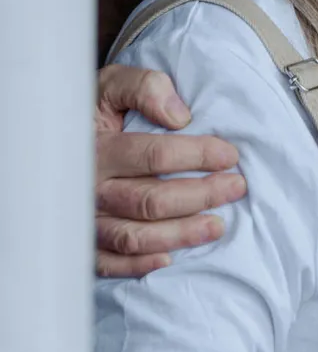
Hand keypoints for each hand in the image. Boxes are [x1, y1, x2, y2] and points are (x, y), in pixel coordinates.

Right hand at [95, 65, 246, 276]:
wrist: (47, 137)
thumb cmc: (93, 110)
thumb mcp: (113, 85)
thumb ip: (145, 88)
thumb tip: (179, 116)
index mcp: (98, 148)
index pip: (154, 155)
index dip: (197, 155)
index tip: (230, 155)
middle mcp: (88, 188)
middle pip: (150, 200)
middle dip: (201, 195)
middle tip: (236, 187)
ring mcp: (84, 219)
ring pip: (133, 236)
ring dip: (179, 234)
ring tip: (217, 226)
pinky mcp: (82, 241)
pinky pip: (106, 263)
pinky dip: (136, 266)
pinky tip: (168, 259)